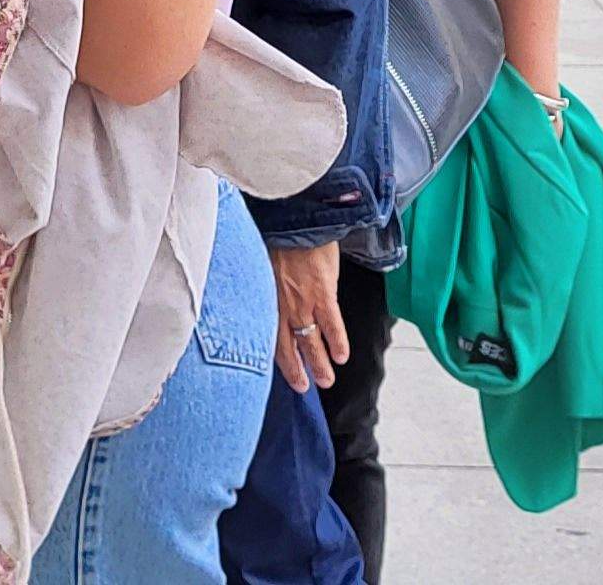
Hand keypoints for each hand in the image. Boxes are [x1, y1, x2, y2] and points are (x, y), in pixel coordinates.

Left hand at [271, 241, 347, 391]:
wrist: (294, 216)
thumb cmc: (277, 232)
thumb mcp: (261, 259)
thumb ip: (265, 280)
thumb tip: (265, 286)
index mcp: (264, 295)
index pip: (266, 334)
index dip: (275, 354)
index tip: (281, 368)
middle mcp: (280, 303)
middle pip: (287, 345)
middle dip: (296, 369)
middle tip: (304, 386)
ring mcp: (302, 301)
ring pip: (310, 341)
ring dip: (319, 363)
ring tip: (326, 380)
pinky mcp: (323, 294)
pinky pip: (332, 325)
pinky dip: (337, 342)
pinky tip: (341, 356)